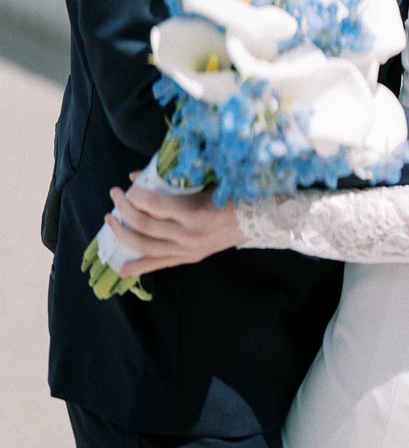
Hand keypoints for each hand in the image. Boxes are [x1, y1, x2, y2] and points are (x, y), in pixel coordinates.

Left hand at [106, 180, 241, 276]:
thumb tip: (138, 177)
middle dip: (124, 211)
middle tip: (114, 196)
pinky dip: (140, 267)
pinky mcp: (191, 258)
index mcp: (195, 212)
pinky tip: (122, 270)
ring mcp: (189, 249)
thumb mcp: (205, 181)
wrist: (259, 217)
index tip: (127, 188)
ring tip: (110, 221)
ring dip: (123, 235)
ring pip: (147, 247)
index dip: (135, 196)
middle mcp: (189, 235)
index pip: (154, 206)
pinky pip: (160, 263)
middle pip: (145, 226)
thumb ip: (172, 179)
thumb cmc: (234, 192)